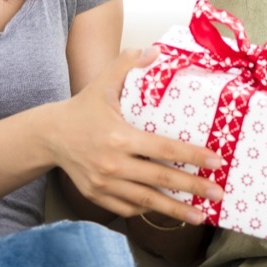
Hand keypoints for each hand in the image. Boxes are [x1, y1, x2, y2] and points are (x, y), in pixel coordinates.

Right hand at [51, 47, 223, 224]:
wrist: (49, 136)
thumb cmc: (82, 108)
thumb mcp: (103, 82)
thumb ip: (128, 63)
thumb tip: (156, 50)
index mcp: (120, 137)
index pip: (165, 148)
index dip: (193, 156)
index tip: (216, 162)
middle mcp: (113, 164)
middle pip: (161, 179)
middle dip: (193, 188)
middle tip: (218, 194)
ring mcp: (104, 184)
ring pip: (147, 201)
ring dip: (175, 210)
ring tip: (199, 216)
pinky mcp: (97, 196)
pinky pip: (128, 208)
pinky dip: (148, 210)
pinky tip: (166, 210)